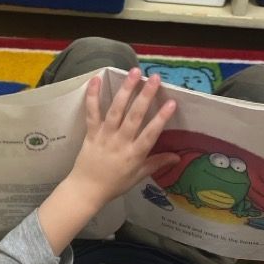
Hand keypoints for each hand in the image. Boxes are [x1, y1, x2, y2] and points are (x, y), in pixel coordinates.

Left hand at [67, 69, 178, 204]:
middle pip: (134, 117)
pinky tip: (96, 79)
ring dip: (125, 90)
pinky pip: (92, 113)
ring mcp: (104, 136)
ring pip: (116, 110)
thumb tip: (178, 157)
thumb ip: (157, 163)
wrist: (86, 190)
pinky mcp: (91, 133)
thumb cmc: (114, 184)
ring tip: (134, 73)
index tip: (172, 102)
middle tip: (155, 78)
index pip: (150, 134)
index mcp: (134, 154)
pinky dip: (93, 96)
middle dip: (145, 96)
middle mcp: (120, 142)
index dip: (161, 118)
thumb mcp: (138, 176)